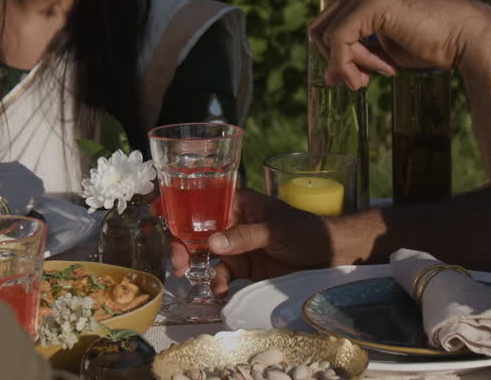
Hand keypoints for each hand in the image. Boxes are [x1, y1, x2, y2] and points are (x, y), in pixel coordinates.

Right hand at [169, 189, 335, 294]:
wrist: (332, 257)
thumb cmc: (308, 231)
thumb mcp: (278, 229)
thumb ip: (245, 236)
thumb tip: (213, 242)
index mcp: (239, 203)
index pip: (203, 200)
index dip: (179, 205)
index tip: (158, 213)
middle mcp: (232, 223)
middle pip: (196, 230)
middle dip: (182, 244)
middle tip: (178, 262)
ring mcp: (237, 247)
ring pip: (205, 256)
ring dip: (198, 268)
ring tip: (204, 281)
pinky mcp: (244, 270)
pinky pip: (221, 276)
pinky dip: (217, 284)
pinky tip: (221, 291)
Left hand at [257, 0, 490, 88]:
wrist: (464, 37)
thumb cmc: (429, 43)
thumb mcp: (381, 51)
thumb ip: (353, 54)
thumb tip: (329, 77)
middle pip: (317, 29)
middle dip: (334, 60)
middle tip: (361, 81)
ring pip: (326, 37)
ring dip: (345, 66)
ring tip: (373, 76)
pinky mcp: (372, 2)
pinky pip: (339, 41)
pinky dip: (348, 64)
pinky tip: (377, 73)